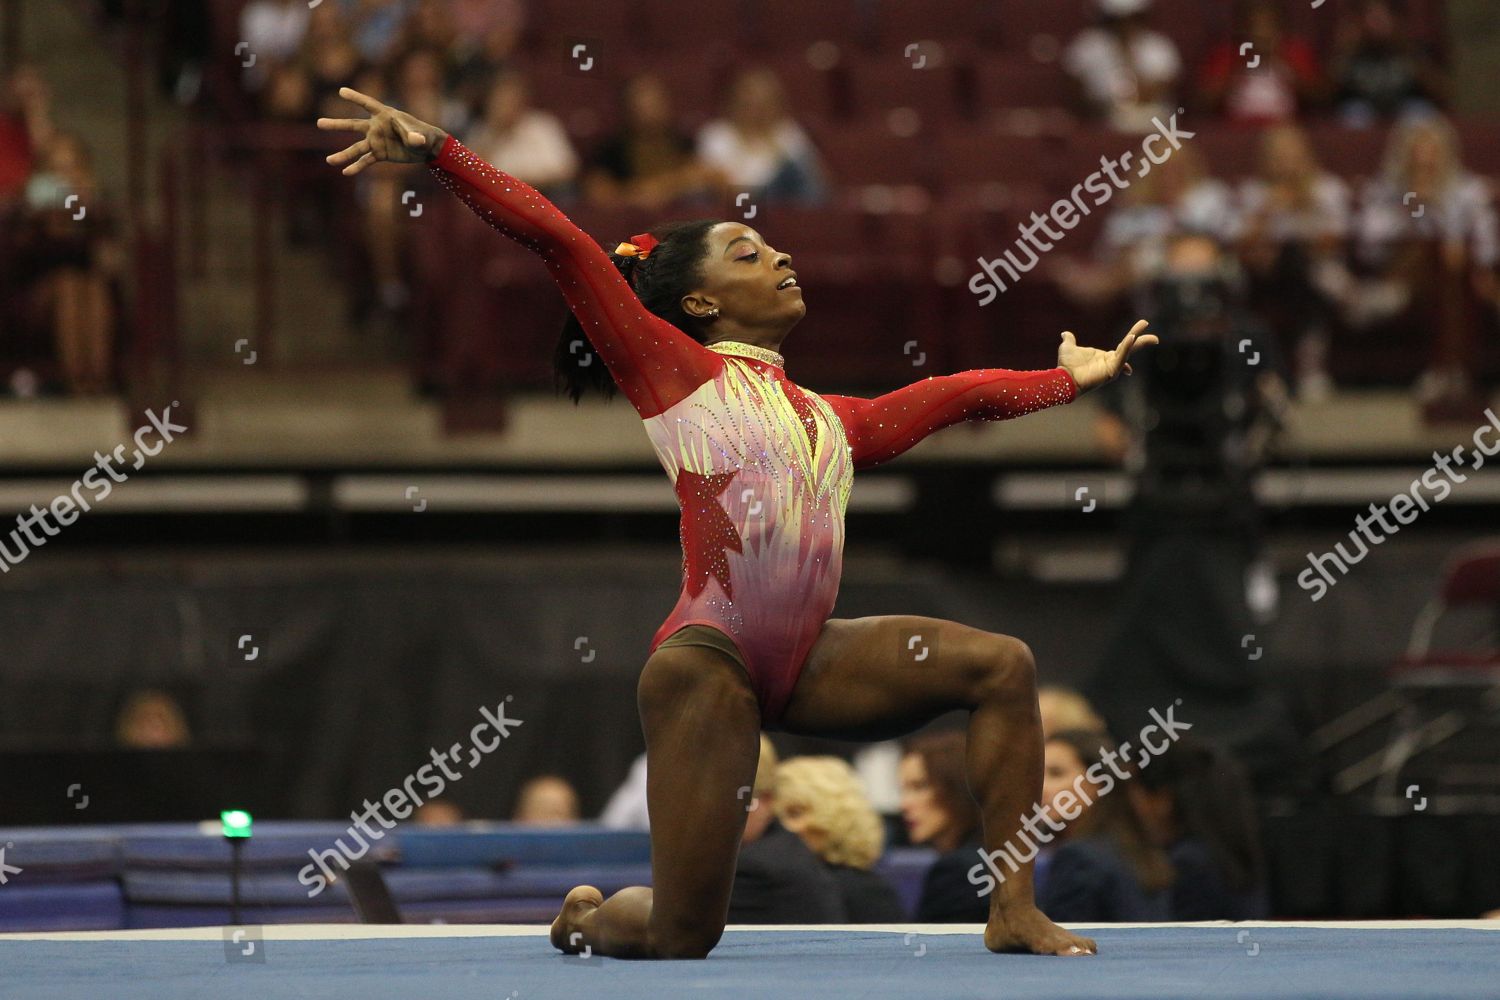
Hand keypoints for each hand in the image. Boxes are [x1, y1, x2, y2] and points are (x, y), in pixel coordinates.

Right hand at [317, 86, 447, 175]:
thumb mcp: (419, 134)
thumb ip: (414, 136)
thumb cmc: (423, 135)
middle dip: (336, 125)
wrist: (426, 147)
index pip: (368, 104)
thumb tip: (415, 141)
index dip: (356, 98)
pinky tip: (345, 172)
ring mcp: (376, 141)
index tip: (341, 91)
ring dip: (343, 155)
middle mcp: (376, 127)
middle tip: (319, 123)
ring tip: (329, 161)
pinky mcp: (380, 154)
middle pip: (353, 125)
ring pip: (356, 148)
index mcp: (385, 115)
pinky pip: (366, 161)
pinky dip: (357, 167)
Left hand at [1057, 319, 1157, 392]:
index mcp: (1104, 356)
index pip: (1122, 347)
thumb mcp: (1068, 348)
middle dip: (1142, 342)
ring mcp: (1112, 368)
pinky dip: (1126, 348)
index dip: (1130, 341)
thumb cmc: (1066, 366)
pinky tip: (1132, 339)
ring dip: (1139, 343)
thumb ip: (1069, 340)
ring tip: (1153, 338)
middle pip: (1130, 349)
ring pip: (1128, 352)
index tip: (1135, 336)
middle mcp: (1111, 362)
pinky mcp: (1111, 372)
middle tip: (1156, 338)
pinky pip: (1121, 358)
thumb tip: (1065, 334)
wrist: (1063, 378)